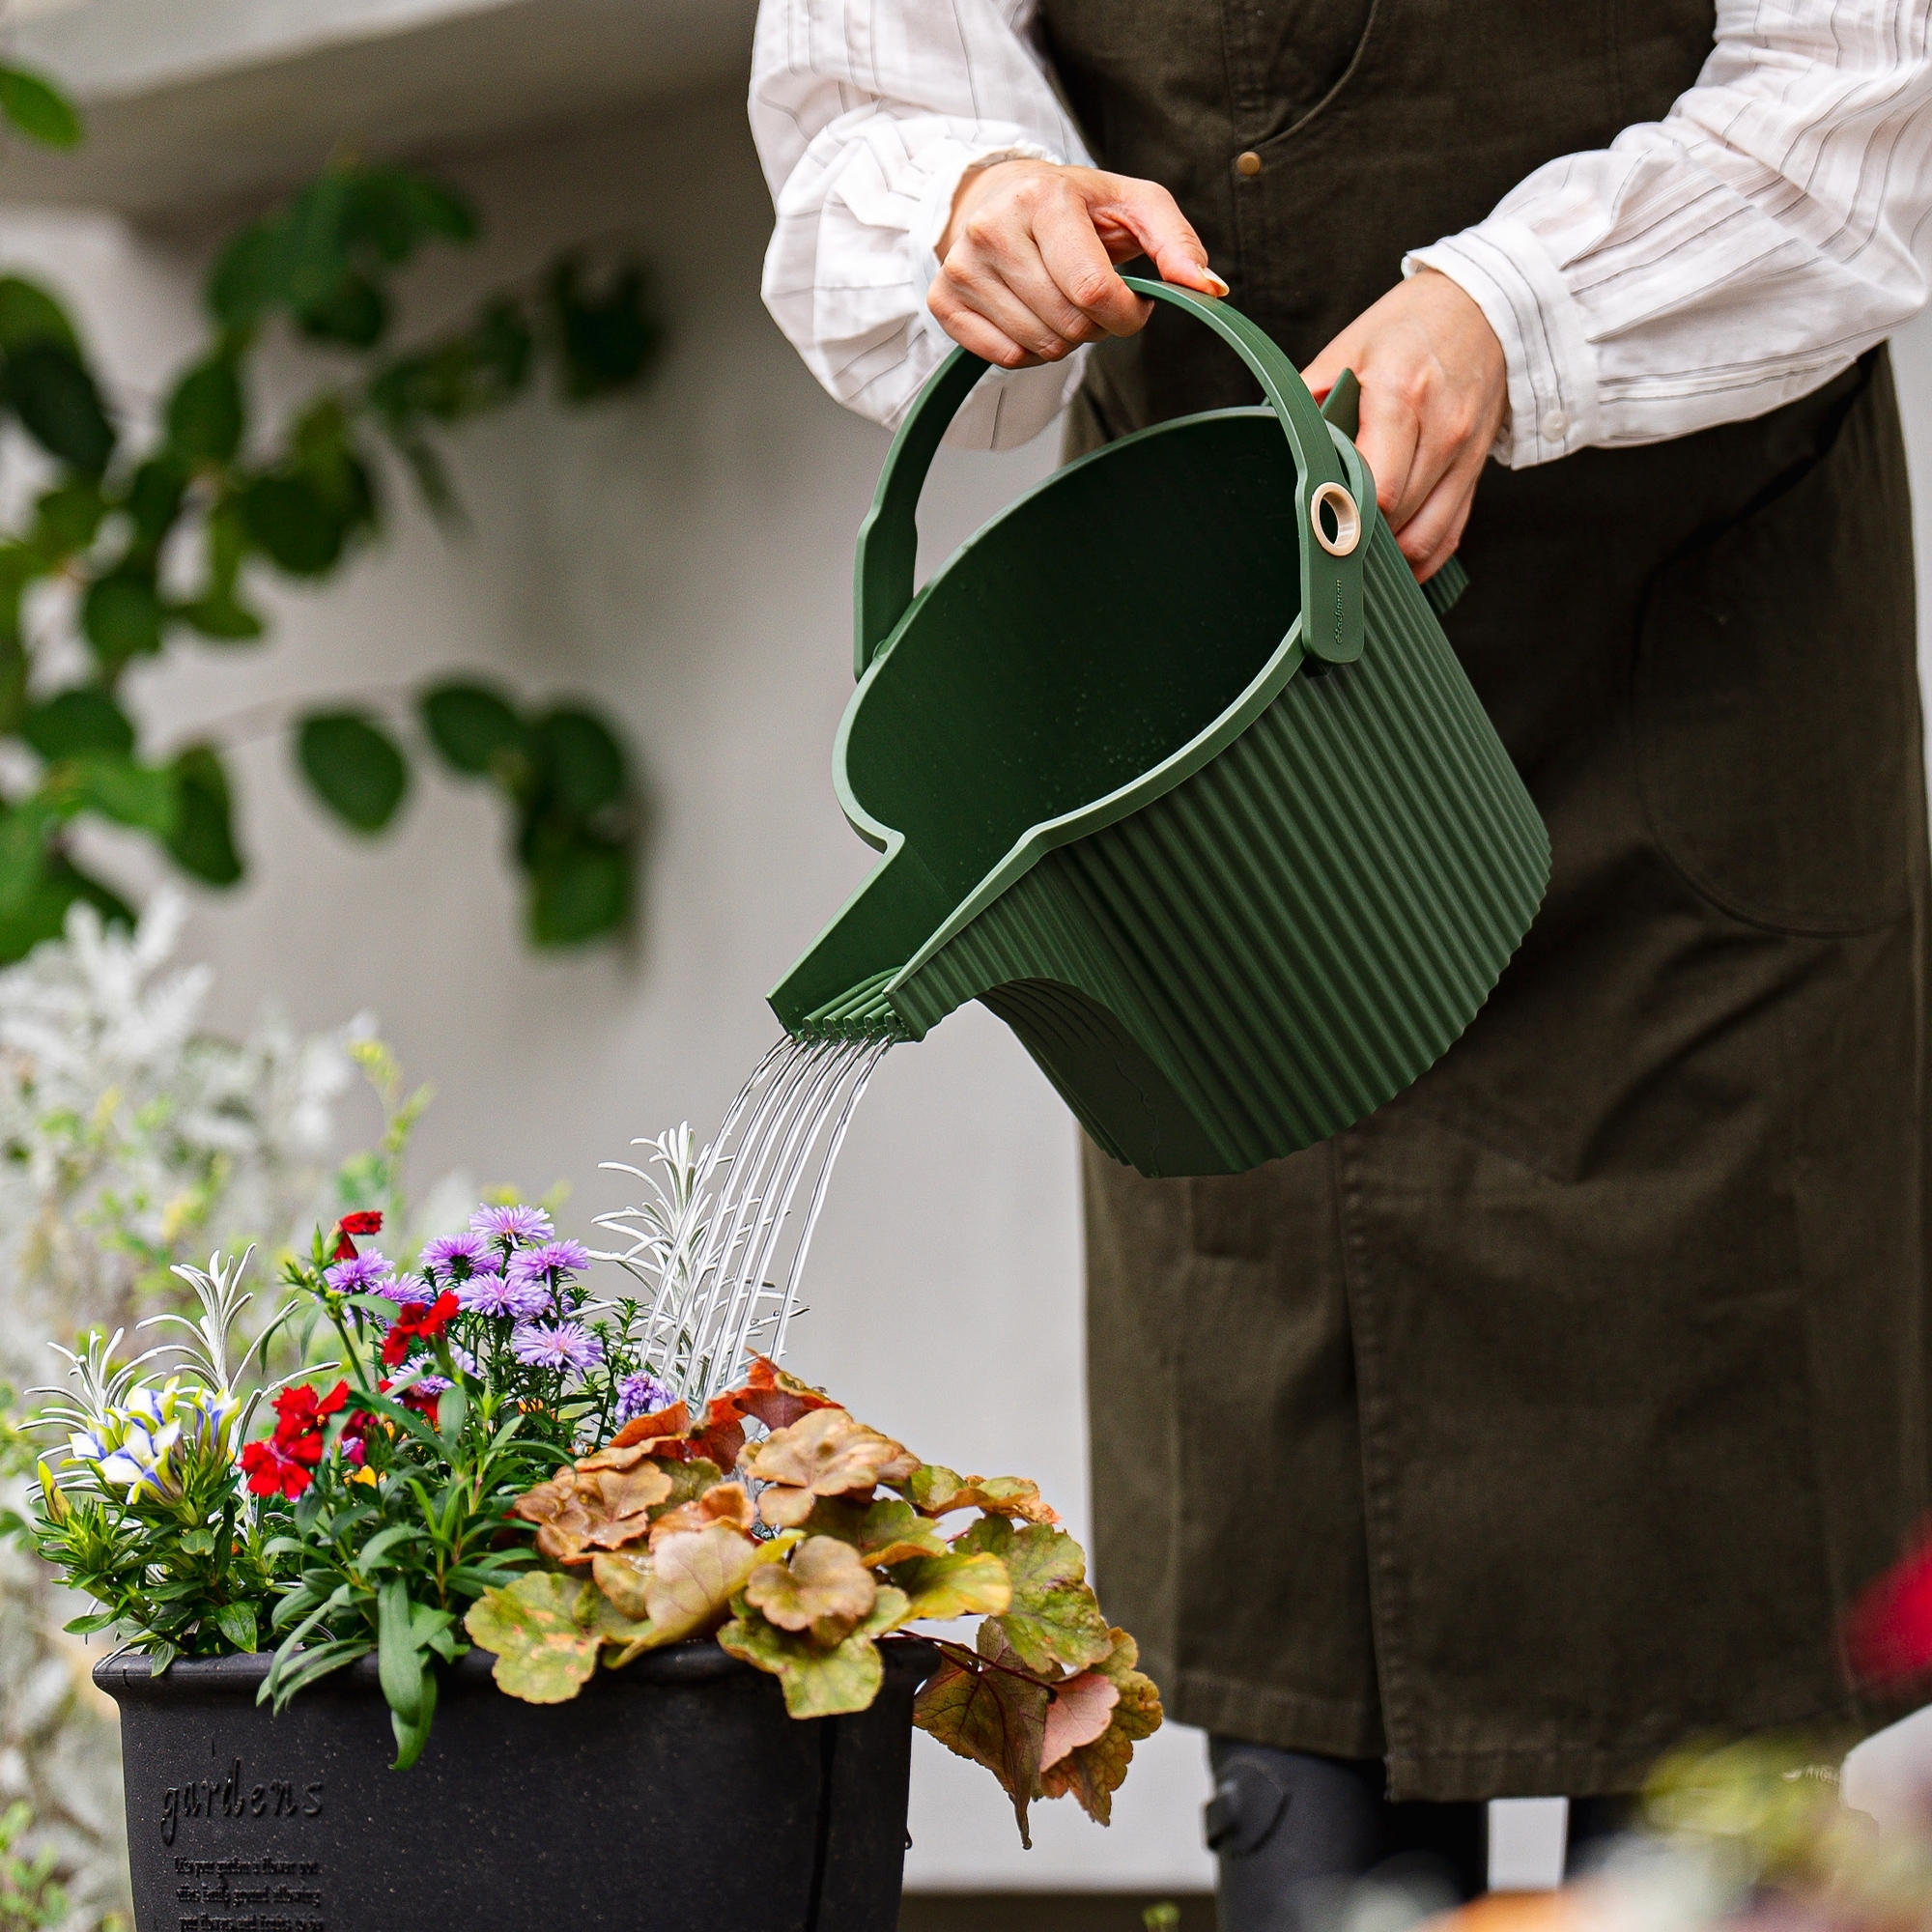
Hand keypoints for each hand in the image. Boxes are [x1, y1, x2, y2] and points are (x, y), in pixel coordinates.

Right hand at [929, 158, 1226, 368]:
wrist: (999, 194)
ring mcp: (963, 266)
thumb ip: (1177, 244)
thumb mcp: (1135, 205)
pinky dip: (1030, 351)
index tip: (1133, 306)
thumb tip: (1210, 289)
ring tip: (1062, 302)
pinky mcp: (944, 299)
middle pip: (1067, 324)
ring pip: (1038, 346)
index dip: (1125, 315)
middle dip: (1095, 325)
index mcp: (1042, 198)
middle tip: (1093, 299)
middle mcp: (993, 228)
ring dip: (1065, 340)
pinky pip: (1004, 357)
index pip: (1091, 290)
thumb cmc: (1077, 205)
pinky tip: (1032, 316)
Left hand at [1303, 269, 1506, 582]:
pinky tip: (1391, 564)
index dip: (1343, 512)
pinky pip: (1450, 536)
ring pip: (1425, 537)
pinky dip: (1420, 559)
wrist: (1485, 308)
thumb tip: (1275, 435)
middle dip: (1358, 534)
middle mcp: (1441, 429)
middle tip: (1323, 540)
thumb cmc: (1410, 327)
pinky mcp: (1476, 472)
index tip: (1315, 524)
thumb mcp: (1351, 345)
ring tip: (1354, 554)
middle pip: (1397, 516)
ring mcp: (1464, 455)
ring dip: (1388, 556)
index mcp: (1401, 394)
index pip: (1377, 484)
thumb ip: (1310, 393)